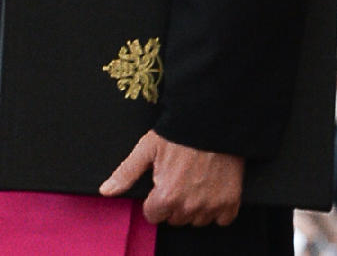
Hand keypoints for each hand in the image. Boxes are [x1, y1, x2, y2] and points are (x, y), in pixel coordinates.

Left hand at [101, 131, 243, 225]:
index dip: (156, 198)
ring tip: (198, 179)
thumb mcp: (148, 147)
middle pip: (175, 218)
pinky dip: (219, 208)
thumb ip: (126, 172)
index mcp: (166, 196)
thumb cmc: (181, 130)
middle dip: (175, 202)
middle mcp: (188, 206)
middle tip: (181, 177)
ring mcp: (210, 205)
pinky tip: (214, 188)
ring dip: (196, 206)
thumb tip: (105, 190)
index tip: (163, 182)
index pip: (153, 215)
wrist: (215, 117)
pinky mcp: (230, 201)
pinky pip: (222, 219)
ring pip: (197, 220)